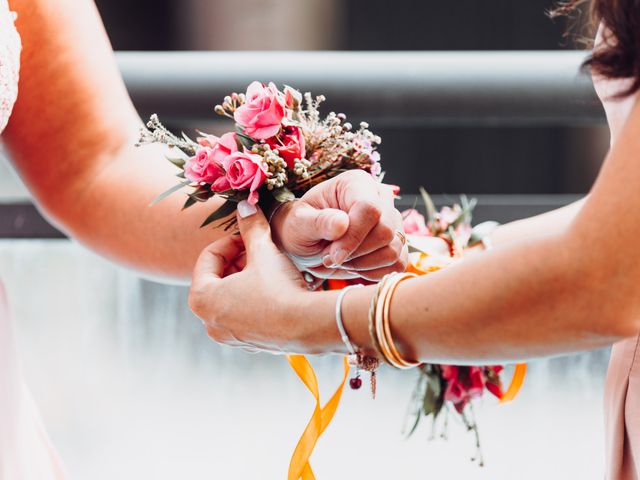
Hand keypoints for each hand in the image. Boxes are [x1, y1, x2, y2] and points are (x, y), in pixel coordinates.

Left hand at [189, 205, 319, 353]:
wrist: (308, 325)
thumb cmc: (278, 287)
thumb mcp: (263, 251)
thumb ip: (251, 227)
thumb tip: (245, 204)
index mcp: (201, 298)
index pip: (208, 258)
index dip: (231, 241)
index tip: (251, 236)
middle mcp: (209, 322)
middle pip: (218, 279)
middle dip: (238, 261)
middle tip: (260, 251)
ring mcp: (230, 337)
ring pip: (233, 298)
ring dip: (248, 280)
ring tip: (271, 269)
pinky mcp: (251, 344)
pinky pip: (248, 315)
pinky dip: (257, 300)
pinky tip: (279, 291)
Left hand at [270, 170, 407, 280]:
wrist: (307, 243)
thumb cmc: (300, 228)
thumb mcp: (299, 224)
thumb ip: (318, 222)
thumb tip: (341, 224)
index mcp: (356, 183)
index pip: (370, 208)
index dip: (353, 236)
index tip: (332, 255)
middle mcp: (380, 197)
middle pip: (386, 231)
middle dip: (356, 252)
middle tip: (329, 257)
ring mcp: (393, 221)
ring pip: (393, 250)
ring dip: (363, 264)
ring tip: (340, 259)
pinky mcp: (397, 244)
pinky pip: (397, 264)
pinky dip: (374, 272)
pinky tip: (354, 266)